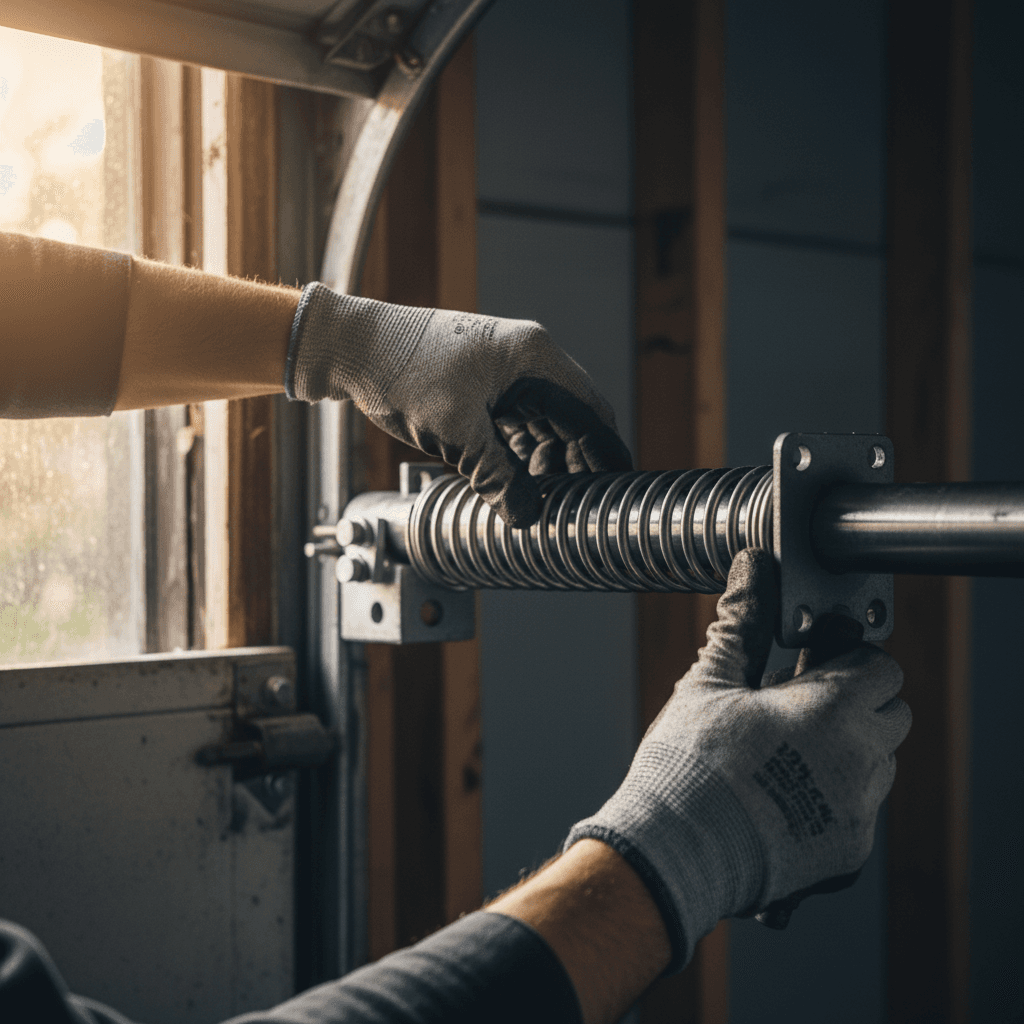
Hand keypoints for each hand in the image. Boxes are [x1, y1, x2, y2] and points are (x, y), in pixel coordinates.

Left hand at [285, 284, 632, 526]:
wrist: (351, 347)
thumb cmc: (402, 371)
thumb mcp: (455, 432)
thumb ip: (497, 476)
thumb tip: (528, 517)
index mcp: (534, 358)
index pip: (591, 412)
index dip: (608, 453)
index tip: (623, 486)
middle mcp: (527, 360)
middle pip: (571, 420)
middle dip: (577, 464)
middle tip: (582, 507)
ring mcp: (504, 372)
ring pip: (543, 425)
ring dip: (548, 463)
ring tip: (549, 502)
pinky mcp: (483, 385)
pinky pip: (516, 424)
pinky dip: (522, 454)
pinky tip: (519, 482)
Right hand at [564, 548, 910, 970]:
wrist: (675, 851)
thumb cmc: (689, 763)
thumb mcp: (710, 683)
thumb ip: (742, 623)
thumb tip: (752, 568)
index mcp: (832, 709)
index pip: (880, 666)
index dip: (849, 658)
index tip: (812, 662)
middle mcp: (860, 760)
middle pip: (891, 714)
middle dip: (855, 703)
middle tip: (798, 703)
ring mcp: (857, 811)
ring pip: (879, 765)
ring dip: (849, 750)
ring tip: (787, 751)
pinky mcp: (846, 852)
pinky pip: (860, 811)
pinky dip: (835, 797)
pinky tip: (784, 794)